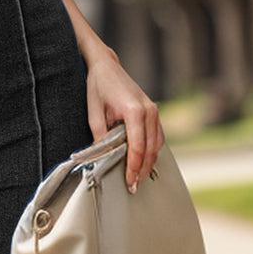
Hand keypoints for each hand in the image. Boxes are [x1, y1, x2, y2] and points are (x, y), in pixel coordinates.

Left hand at [84, 49, 164, 192]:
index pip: (138, 146)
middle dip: (143, 170)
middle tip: (134, 187)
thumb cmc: (98, 88)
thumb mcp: (94, 114)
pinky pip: (158, 136)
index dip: (134, 167)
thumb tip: (105, 158)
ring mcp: (154, 110)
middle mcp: (149, 110)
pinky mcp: (154, 112)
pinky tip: (145, 163)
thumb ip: (101, 136)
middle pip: (151, 148)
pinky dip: (153, 151)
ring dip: (150, 163)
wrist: (106, 67)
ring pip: (158, 144)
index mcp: (135, 110)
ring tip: (139, 178)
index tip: (129, 182)